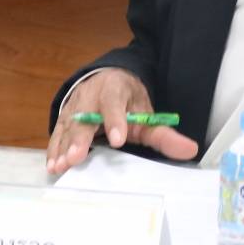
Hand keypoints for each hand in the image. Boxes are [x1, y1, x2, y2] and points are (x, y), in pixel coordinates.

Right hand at [45, 69, 197, 174]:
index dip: (115, 120)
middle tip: (77, 157)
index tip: (118, 139)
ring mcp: (74, 107)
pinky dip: (54, 149)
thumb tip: (190, 150)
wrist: (106, 79)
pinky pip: (57, 134)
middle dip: (80, 138)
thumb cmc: (128, 101)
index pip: (114, 103)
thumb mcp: (147, 113)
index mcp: (115, 89)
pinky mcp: (63, 118)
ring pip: (67, 127)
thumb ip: (164, 134)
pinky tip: (53, 165)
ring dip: (63, 147)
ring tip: (62, 165)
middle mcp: (91, 96)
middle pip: (84, 117)